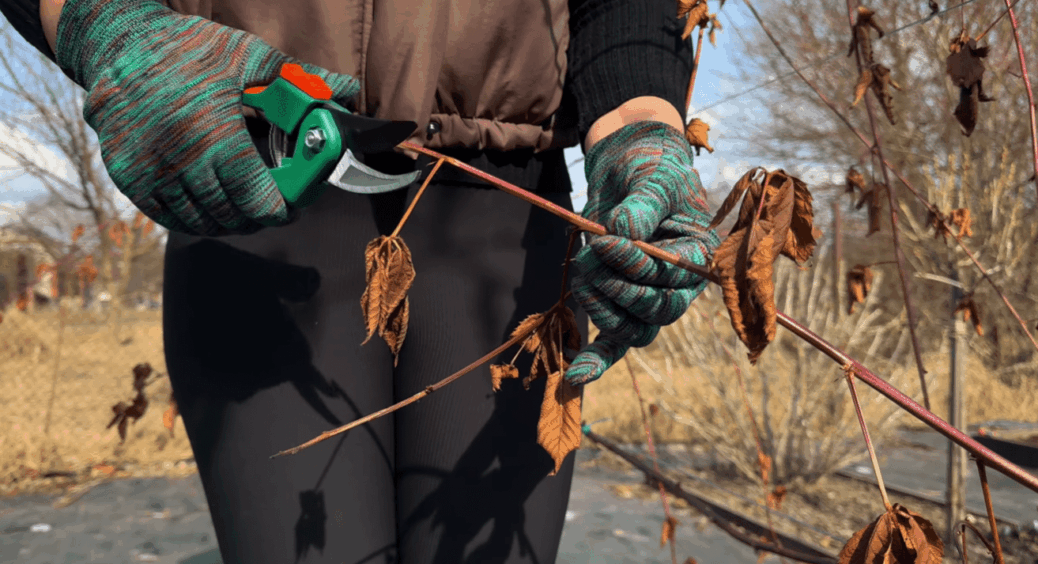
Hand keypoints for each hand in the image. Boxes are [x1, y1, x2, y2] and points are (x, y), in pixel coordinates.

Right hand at [54, 0, 359, 234]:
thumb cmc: (190, 48)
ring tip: (247, 206)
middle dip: (261, 216)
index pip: (258, 199)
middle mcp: (180, 161)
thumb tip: (348, 92)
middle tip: (275, 206)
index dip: (283, 210)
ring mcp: (150, 173)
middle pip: (234, 217)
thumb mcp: (250, 56)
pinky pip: (171, 219)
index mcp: (215, 135)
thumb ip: (303, 81)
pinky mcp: (129, 179)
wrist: (120, 44)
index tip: (295, 205)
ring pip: (203, 223)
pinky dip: (197, 220)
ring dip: (231, 222)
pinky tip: (213, 207)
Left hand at [565, 120, 718, 384]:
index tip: (607, 238)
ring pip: (633, 329)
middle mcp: (679, 285)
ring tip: (584, 268)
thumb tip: (624, 231)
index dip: (638, 265)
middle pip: (656, 311)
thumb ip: (643, 204)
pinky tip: (576, 378)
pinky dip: (597, 361)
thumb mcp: (653, 177)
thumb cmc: (651, 168)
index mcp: (698, 254)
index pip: (674, 278)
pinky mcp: (620, 303)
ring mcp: (649, 298)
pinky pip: (615, 343)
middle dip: (619, 287)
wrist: (629, 165)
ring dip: (602, 307)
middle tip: (594, 252)